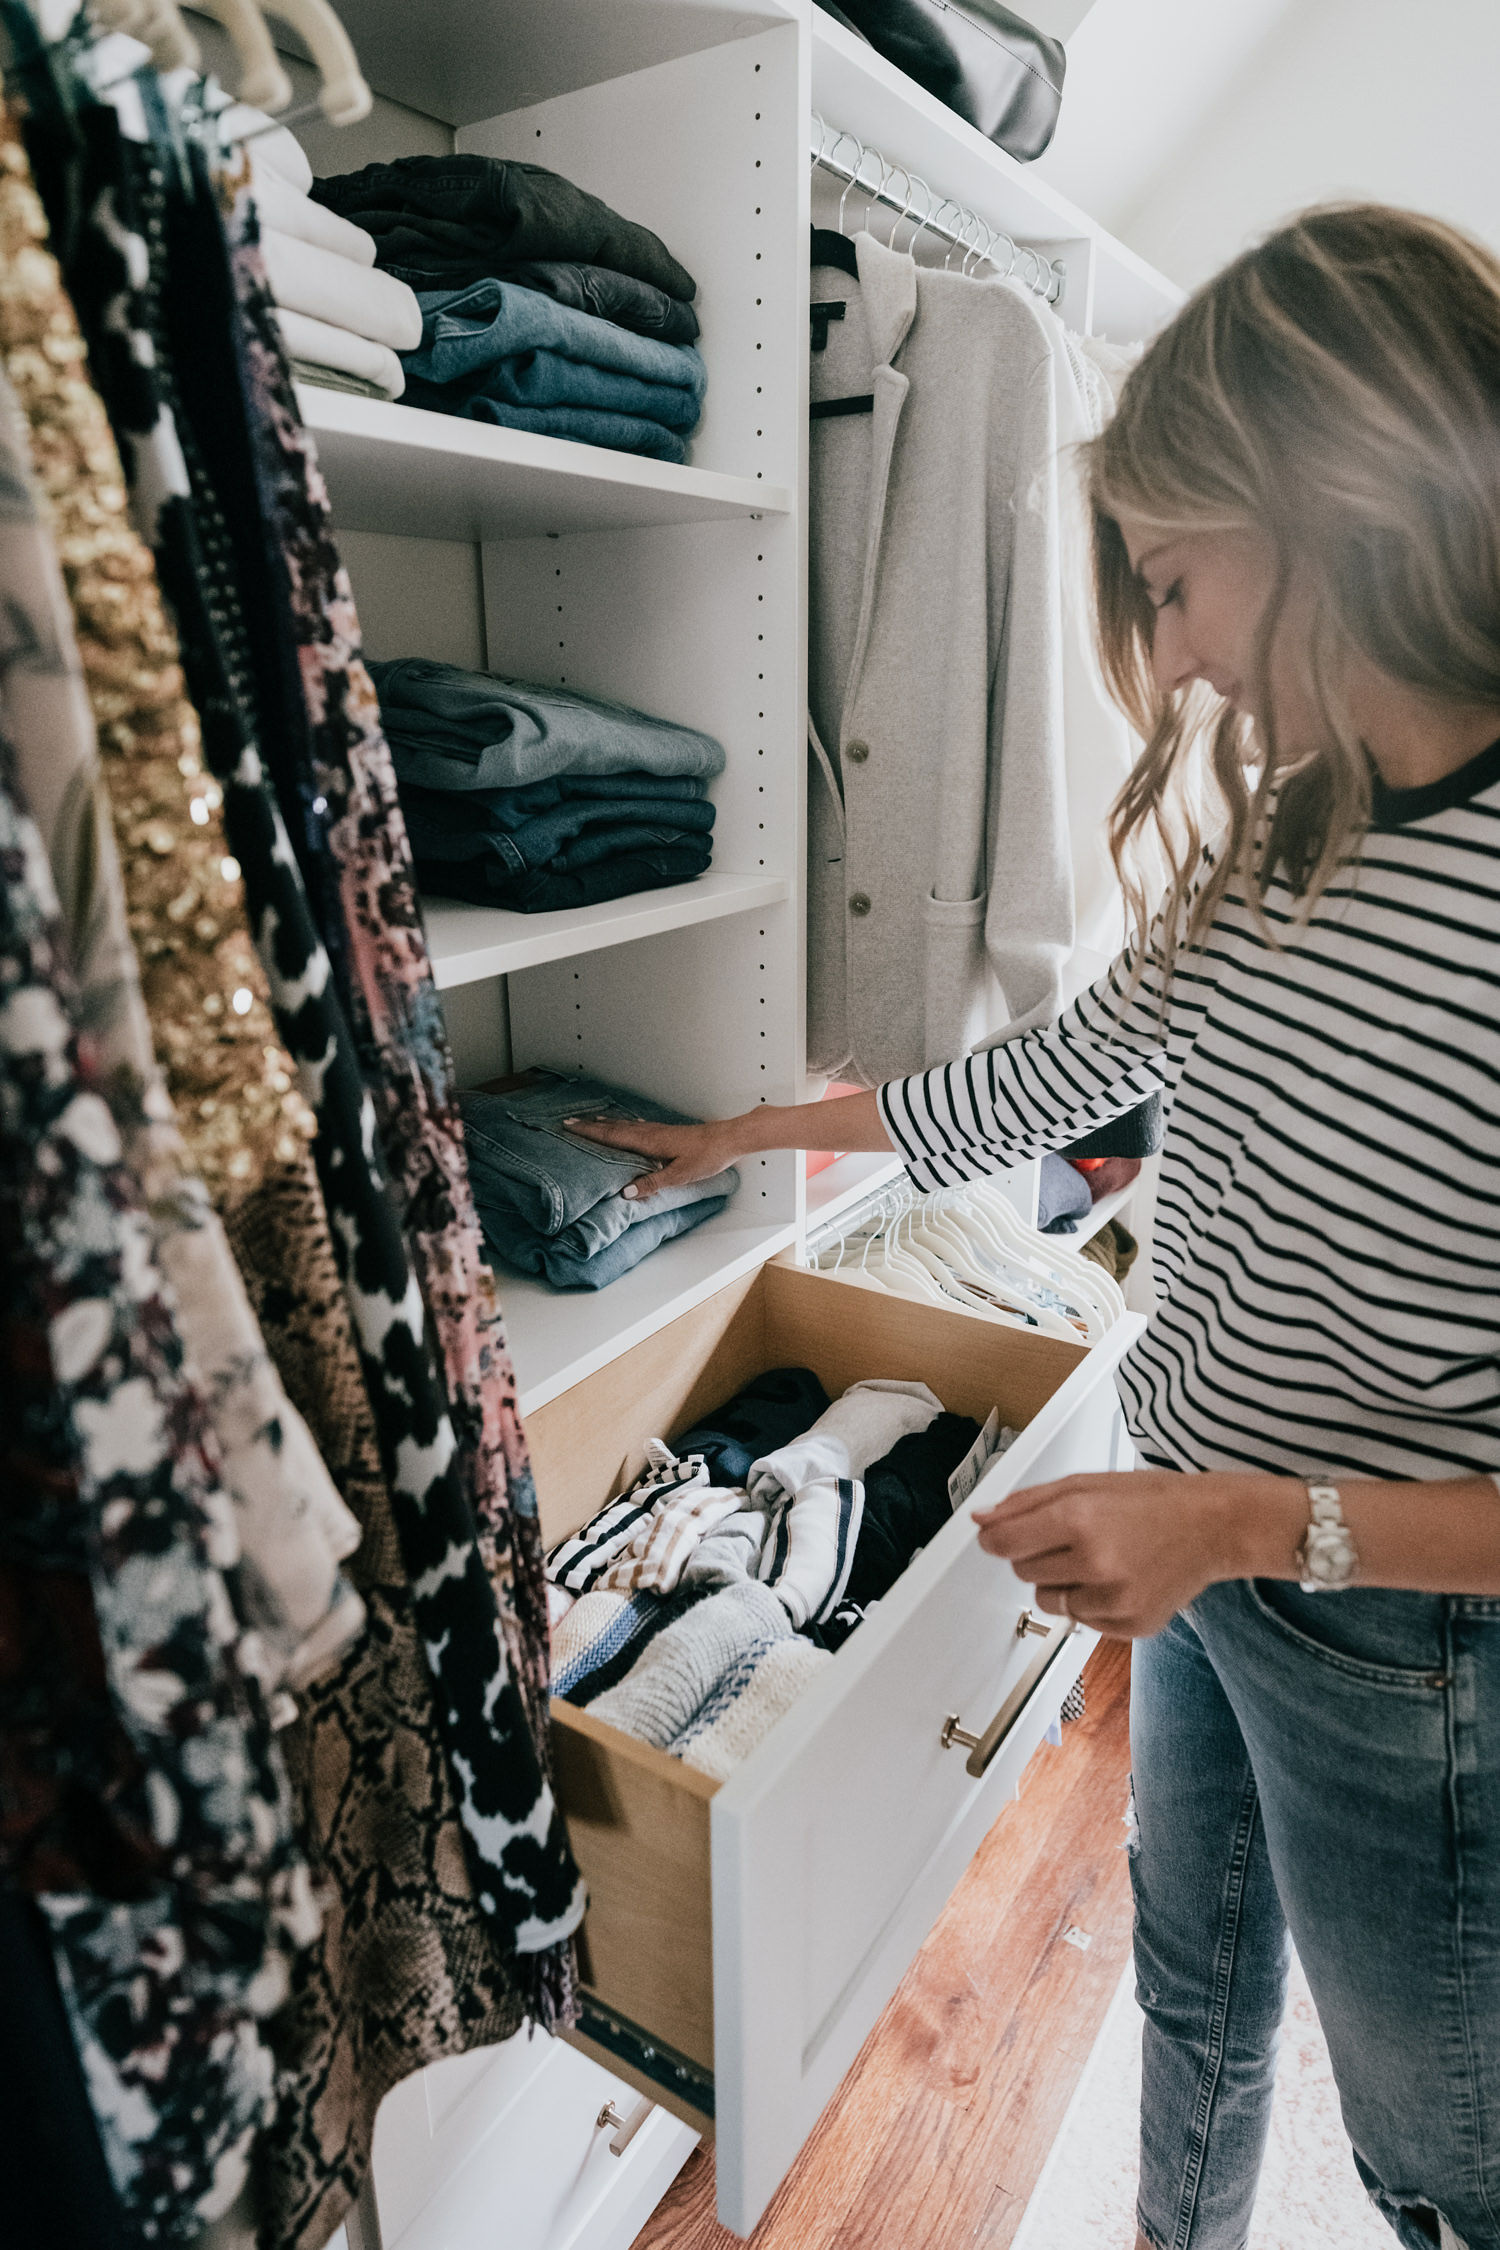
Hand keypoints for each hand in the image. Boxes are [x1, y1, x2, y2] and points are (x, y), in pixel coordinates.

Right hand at [564, 1114, 744, 1199]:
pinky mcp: (667, 1133)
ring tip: (591, 1122)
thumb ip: (652, 1183)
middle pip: (614, 1128)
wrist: (729, 1139)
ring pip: (625, 1126)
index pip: (612, 1136)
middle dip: (591, 1126)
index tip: (569, 1127)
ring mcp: (659, 1131)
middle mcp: (650, 1133)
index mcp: (649, 1142)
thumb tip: (625, 1192)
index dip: (589, 1132)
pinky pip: (637, 1127)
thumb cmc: (707, 1156)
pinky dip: (625, 1125)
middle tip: (569, 1123)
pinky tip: (626, 1126)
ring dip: (606, 1124)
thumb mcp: (680, 1175)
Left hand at [972, 1469, 1265, 1640]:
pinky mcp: (1130, 1624)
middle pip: (1023, 1571)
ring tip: (1099, 1559)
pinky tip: (1120, 1578)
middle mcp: (1095, 1561)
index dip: (995, 1539)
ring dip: (1061, 1582)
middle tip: (1075, 1537)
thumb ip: (1027, 1502)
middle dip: (1037, 1554)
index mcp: (1079, 1517)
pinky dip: (1091, 1602)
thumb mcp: (1085, 1483)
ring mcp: (1114, 1598)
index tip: (999, 1536)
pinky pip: (1081, 1620)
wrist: (1214, 1526)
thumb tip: (981, 1520)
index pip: (1002, 1543)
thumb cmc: (1151, 1499)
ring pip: (1048, 1600)